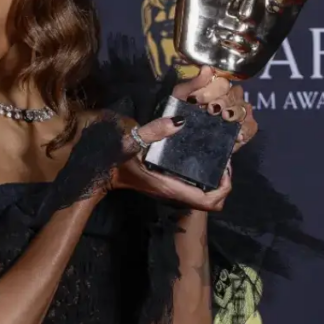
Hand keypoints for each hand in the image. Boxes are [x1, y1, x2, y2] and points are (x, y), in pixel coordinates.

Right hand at [111, 115, 232, 211]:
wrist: (97, 169)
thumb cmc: (111, 159)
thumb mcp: (130, 141)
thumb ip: (153, 132)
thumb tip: (180, 121)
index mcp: (169, 187)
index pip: (207, 201)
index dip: (224, 187)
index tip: (225, 166)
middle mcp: (173, 191)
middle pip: (209, 200)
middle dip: (223, 182)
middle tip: (223, 158)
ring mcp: (170, 187)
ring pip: (203, 192)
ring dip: (214, 176)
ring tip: (216, 153)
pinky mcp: (167, 180)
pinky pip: (193, 182)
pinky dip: (202, 171)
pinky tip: (200, 151)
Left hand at [172, 66, 257, 153]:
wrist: (175, 144)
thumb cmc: (176, 116)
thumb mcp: (178, 99)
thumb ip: (192, 84)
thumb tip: (207, 68)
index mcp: (213, 88)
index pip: (222, 81)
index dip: (211, 88)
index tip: (194, 99)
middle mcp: (227, 99)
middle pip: (235, 92)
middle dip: (223, 100)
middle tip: (210, 110)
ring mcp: (235, 116)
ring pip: (245, 107)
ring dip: (235, 112)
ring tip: (224, 118)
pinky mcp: (240, 133)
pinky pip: (251, 127)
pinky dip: (246, 129)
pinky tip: (237, 134)